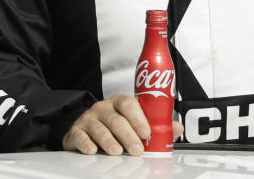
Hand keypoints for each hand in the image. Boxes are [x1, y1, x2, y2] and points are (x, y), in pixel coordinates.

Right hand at [63, 94, 183, 155]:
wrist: (85, 127)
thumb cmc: (113, 123)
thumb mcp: (133, 120)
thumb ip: (155, 124)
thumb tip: (177, 128)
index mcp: (119, 102)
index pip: (129, 104)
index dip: (138, 118)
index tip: (146, 132)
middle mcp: (103, 108)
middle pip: (116, 119)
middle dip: (128, 135)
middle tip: (136, 149)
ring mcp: (89, 118)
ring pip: (99, 128)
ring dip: (109, 141)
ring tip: (117, 152)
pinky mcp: (76, 131)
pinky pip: (80, 136)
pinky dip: (86, 144)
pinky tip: (93, 150)